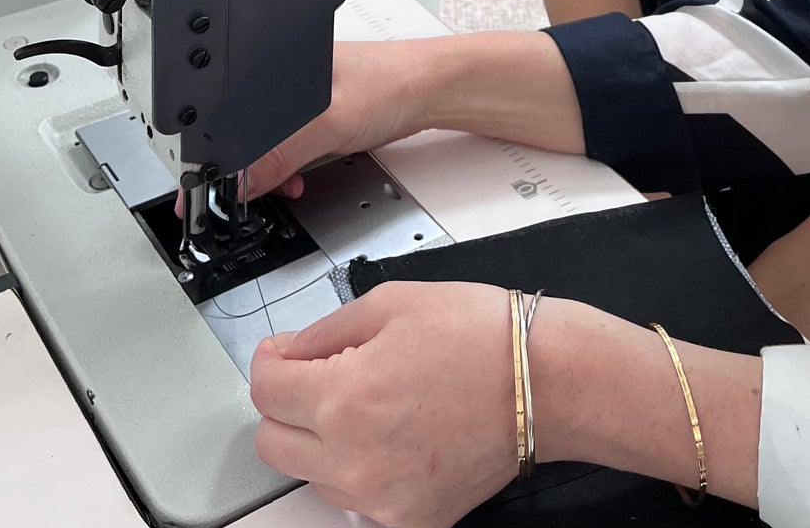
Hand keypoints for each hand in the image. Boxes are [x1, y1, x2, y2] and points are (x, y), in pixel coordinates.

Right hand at [242, 41, 430, 202]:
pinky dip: (293, 163)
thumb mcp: (327, 123)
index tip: (230, 186)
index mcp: (276, 65)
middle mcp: (285, 79)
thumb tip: (243, 181)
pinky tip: (304, 170)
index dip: (230, 155)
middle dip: (258, 165)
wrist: (428, 92)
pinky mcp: (317, 115)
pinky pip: (291, 144)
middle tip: (272, 187)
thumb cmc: (388, 83)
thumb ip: (282, 154)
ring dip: (277, 167)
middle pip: (251, 134)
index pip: (236, 118)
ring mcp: (302, 98)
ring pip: (271, 142)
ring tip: (293, 179)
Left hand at [250, 281, 517, 525]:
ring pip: (310, 474)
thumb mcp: (391, 303)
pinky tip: (393, 434)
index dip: (271, 361)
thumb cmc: (480, 336)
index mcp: (345, 397)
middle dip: (286, 403)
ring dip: (321, 438)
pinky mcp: (409, 521)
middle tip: (321, 375)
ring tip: (371, 402)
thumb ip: (325, 331)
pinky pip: (355, 500)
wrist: (545, 382)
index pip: (265, 391)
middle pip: (272, 443)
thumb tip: (287, 353)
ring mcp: (381, 499)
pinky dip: (360, 468)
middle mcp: (355, 459)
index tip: (283, 354)